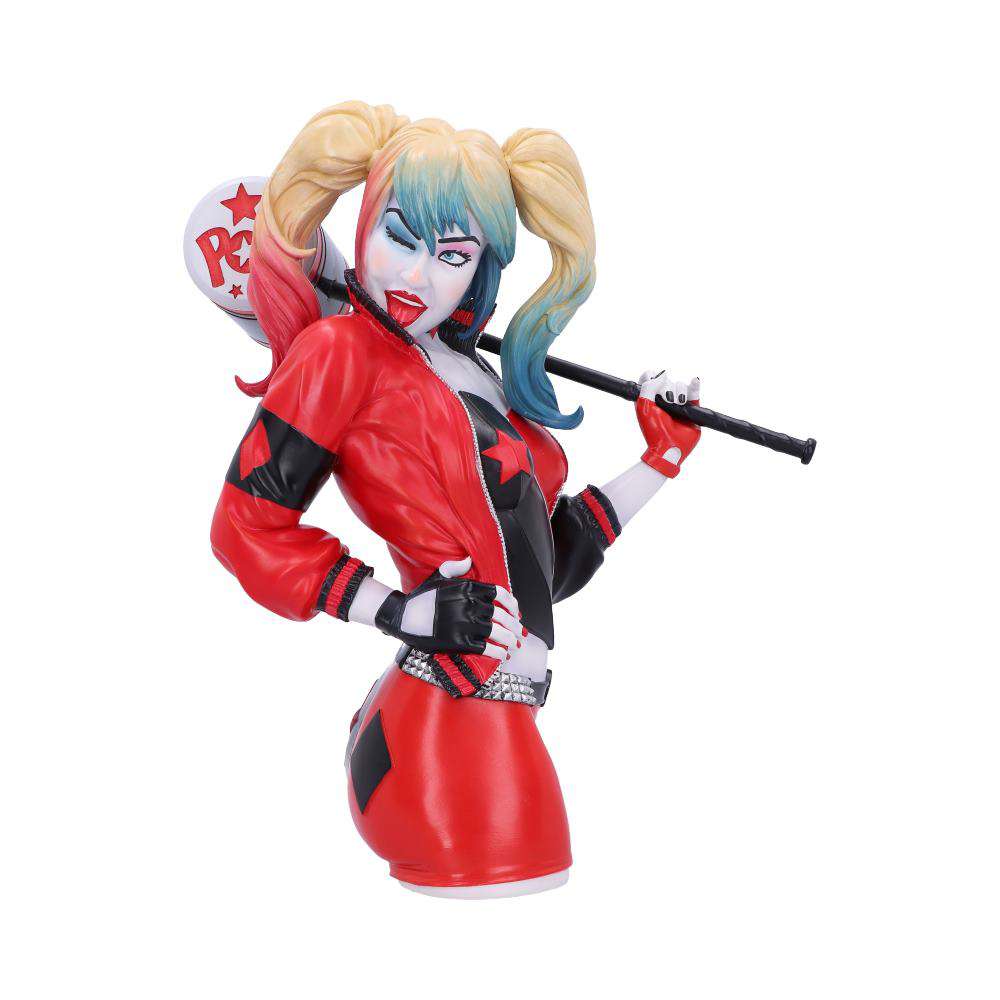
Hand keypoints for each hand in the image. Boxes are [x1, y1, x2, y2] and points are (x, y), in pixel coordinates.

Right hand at [374, 556, 521, 657]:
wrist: (403, 617)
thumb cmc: (422, 597)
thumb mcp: (438, 577)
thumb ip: (456, 567)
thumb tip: (469, 559)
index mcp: (467, 587)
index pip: (500, 593)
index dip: (512, 604)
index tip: (516, 612)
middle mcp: (469, 603)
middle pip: (503, 615)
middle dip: (514, 625)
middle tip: (518, 632)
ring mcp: (465, 622)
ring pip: (498, 632)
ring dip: (509, 640)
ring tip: (513, 645)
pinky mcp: (458, 640)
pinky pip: (486, 648)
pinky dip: (498, 653)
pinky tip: (502, 655)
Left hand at [635, 370, 701, 477]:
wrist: (669, 448)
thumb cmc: (654, 430)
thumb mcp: (644, 406)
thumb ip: (649, 387)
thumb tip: (662, 374)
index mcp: (648, 398)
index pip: (649, 378)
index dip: (652, 376)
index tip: (653, 381)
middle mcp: (662, 399)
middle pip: (667, 381)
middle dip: (667, 390)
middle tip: (666, 403)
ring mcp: (677, 403)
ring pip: (680, 386)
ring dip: (679, 393)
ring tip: (677, 405)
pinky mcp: (691, 408)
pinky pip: (694, 392)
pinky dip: (694, 386)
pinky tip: (694, 381)